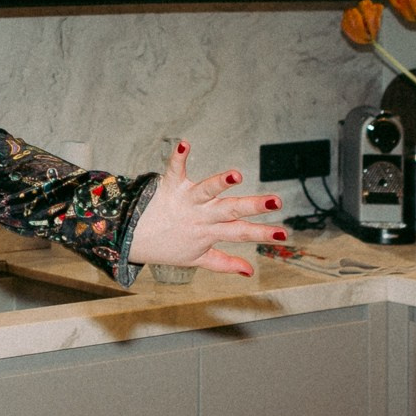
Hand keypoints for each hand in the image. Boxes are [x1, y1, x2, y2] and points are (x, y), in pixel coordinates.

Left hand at [127, 139, 284, 275]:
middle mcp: (200, 215)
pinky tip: (184, 143)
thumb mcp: (197, 259)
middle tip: (276, 201)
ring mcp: (185, 199)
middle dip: (254, 205)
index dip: (262, 234)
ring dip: (221, 182)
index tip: (284, 234)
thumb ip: (225, 263)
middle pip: (230, 209)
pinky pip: (175, 170)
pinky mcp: (169, 186)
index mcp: (210, 231)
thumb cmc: (168, 247)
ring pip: (207, 190)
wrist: (131, 239)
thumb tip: (250, 271)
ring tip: (236, 175)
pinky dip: (179, 156)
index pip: (241, 233)